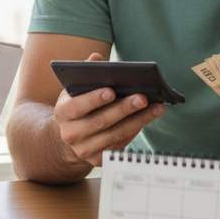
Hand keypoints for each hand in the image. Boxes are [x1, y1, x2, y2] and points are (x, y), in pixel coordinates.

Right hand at [54, 52, 165, 166]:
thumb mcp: (77, 88)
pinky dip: (136, 131)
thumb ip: (86, 72)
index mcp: (62, 113)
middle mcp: (70, 134)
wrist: (72, 134)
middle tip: (143, 97)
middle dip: (124, 109)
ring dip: (138, 121)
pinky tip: (149, 118)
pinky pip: (121, 146)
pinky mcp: (98, 160)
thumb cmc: (79, 104)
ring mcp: (84, 150)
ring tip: (157, 107)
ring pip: (115, 135)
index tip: (112, 91)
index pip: (77, 107)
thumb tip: (96, 58)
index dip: (94, 99)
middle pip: (100, 122)